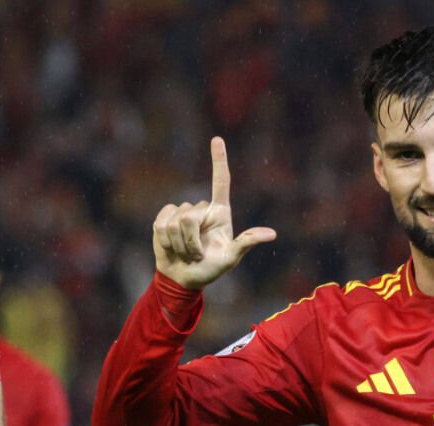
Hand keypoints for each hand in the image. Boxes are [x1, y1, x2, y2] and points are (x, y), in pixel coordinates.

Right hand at [152, 137, 276, 289]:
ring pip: (176, 221)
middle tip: (197, 253)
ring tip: (186, 252)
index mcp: (220, 212)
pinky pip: (161, 224)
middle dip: (192, 239)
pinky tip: (171, 247)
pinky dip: (165, 240)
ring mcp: (181, 213)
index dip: (219, 160)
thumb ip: (247, 243)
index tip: (217, 139)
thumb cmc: (211, 268)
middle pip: (192, 213)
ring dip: (180, 243)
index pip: (221, 181)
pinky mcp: (163, 219)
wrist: (184, 278)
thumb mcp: (231, 258)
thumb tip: (271, 234)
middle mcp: (201, 208)